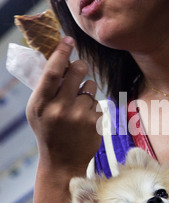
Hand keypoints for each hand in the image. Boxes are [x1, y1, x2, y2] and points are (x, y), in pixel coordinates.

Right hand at [26, 37, 101, 174]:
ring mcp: (79, 116)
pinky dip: (92, 107)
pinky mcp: (94, 122)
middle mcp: (59, 108)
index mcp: (41, 104)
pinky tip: (84, 121)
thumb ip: (45, 88)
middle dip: (80, 65)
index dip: (61, 52)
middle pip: (77, 71)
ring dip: (86, 90)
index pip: (53, 71)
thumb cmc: (48, 132)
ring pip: (90, 85)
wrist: (62, 162)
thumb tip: (58, 59)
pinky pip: (97, 102)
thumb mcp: (37, 111)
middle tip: (79, 68)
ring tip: (77, 106)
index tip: (68, 40)